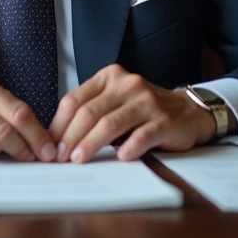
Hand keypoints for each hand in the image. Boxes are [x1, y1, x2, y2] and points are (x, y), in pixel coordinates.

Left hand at [48, 65, 216, 163]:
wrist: (187, 111)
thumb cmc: (143, 110)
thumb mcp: (115, 101)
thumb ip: (91, 111)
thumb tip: (57, 139)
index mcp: (109, 77)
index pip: (75, 100)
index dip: (59, 125)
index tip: (50, 146)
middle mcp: (127, 84)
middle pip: (89, 113)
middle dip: (70, 138)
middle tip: (61, 158)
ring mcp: (146, 101)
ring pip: (110, 124)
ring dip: (91, 144)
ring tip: (79, 160)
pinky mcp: (164, 121)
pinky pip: (141, 136)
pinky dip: (128, 148)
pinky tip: (120, 158)